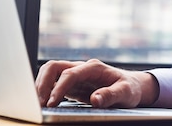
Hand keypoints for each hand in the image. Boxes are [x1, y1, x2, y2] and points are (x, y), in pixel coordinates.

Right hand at [35, 59, 159, 107]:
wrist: (132, 87)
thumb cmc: (130, 88)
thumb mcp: (125, 93)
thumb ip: (111, 95)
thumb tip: (95, 99)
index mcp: (94, 67)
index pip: (69, 73)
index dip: (58, 87)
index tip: (52, 103)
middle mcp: (83, 68)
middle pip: (54, 67)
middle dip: (43, 82)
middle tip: (39, 103)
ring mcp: (76, 75)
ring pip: (51, 73)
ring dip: (41, 86)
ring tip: (38, 104)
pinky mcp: (73, 84)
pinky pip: (54, 83)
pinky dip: (45, 91)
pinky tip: (44, 103)